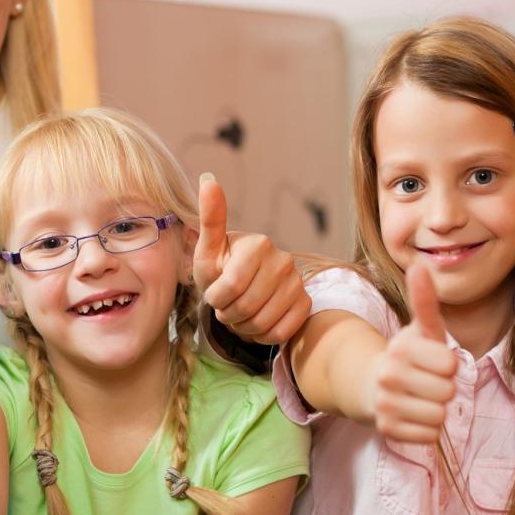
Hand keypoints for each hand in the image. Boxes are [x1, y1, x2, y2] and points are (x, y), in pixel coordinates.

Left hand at [192, 174, 310, 344]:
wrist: (241, 289)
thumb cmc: (219, 268)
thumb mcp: (208, 249)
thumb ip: (211, 218)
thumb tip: (208, 179)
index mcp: (259, 244)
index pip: (230, 287)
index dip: (216, 299)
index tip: (213, 293)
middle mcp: (284, 259)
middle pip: (246, 307)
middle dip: (227, 314)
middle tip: (225, 306)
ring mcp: (298, 282)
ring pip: (263, 323)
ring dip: (243, 326)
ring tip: (239, 313)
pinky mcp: (306, 303)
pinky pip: (280, 333)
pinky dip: (262, 335)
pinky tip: (256, 321)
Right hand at [366, 263, 457, 442]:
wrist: (371, 385)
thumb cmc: (409, 356)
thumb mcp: (420, 329)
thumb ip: (424, 300)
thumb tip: (419, 266)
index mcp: (400, 348)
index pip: (451, 364)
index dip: (448, 364)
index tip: (433, 361)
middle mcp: (388, 375)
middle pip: (448, 392)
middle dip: (443, 388)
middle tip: (426, 381)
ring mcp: (385, 404)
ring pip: (439, 416)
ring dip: (436, 409)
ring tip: (420, 399)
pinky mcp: (386, 429)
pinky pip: (430, 436)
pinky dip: (427, 429)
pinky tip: (413, 415)